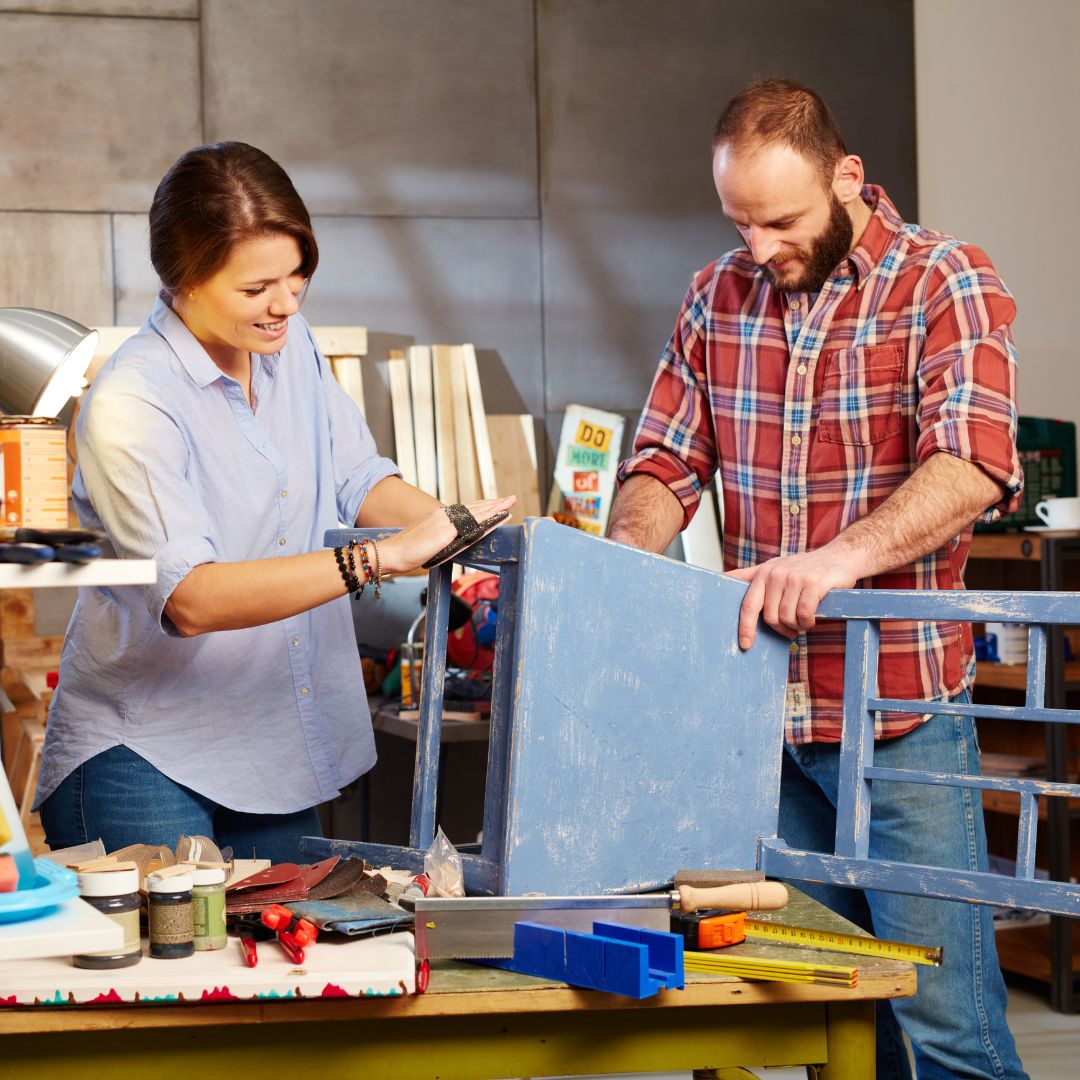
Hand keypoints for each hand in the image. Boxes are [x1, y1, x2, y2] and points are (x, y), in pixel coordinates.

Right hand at [378, 496, 515, 573]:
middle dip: (494, 503)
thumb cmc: (406, 551)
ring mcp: (446, 521)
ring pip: (476, 512)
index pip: (466, 509)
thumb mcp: (428, 542)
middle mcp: (444, 515)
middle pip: (474, 507)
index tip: (495, 504)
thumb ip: (441, 538)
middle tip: (510, 499)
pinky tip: (498, 517)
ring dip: (494, 508)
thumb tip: (452, 540)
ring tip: (509, 504)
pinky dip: (487, 519)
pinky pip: (472, 523)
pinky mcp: (446, 531)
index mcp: (440, 516)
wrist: (392, 552)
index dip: (482, 506)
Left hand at [727, 545, 859, 649]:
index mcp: (763, 573)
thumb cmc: (805, 568)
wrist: (839, 556)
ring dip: (797, 626)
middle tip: (792, 629)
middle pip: (770, 617)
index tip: (745, 644)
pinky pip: (804, 614)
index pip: (748, 604)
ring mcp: (794, 578)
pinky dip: (808, 622)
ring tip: (804, 621)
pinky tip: (812, 618)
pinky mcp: (813, 583)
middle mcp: (775, 574)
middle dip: (782, 629)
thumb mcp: (775, 567)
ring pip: (787, 618)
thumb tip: (724, 579)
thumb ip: (751, 575)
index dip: (745, 626)